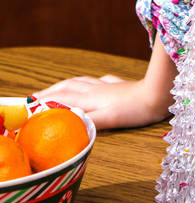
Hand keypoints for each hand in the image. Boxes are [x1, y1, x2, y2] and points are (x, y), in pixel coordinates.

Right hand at [33, 75, 169, 129]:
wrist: (158, 94)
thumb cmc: (134, 110)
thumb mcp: (108, 120)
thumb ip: (85, 120)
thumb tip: (65, 120)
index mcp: (90, 98)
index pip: (61, 98)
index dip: (44, 101)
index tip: (29, 105)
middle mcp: (95, 89)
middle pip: (67, 87)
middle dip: (49, 91)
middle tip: (35, 97)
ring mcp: (107, 86)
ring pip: (80, 82)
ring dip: (65, 85)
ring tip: (56, 88)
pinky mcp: (119, 85)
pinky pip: (99, 81)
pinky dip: (89, 82)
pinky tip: (93, 83)